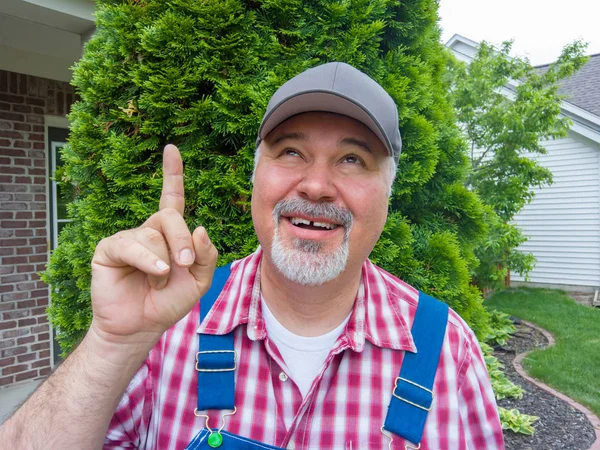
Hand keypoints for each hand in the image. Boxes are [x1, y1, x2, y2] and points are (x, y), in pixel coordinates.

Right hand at [90, 144, 217, 345]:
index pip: (172, 198)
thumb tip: (199, 228)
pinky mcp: (109, 249)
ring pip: (152, 234)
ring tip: (161, 280)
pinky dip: (148, 261)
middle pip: (169, 216)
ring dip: (165, 260)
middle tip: (186, 265)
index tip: (171, 149)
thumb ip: (206, 255)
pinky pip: (131, 245)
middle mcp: (148, 231)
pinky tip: (155, 274)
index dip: (172, 174)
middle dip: (182, 240)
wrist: (142, 326)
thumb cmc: (168, 302)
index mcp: (170, 234)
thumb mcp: (199, 280)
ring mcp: (128, 239)